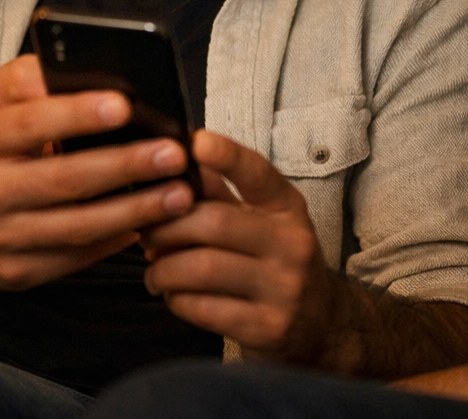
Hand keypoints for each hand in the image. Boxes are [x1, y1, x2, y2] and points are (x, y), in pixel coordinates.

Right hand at [0, 54, 194, 290]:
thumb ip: (30, 77)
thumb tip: (83, 68)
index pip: (30, 124)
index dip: (78, 114)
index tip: (125, 106)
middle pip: (63, 180)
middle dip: (126, 166)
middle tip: (175, 153)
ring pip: (77, 227)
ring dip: (136, 211)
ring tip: (181, 193)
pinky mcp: (14, 272)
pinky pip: (76, 257)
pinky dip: (119, 240)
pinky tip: (155, 222)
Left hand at [141, 130, 334, 360]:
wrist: (320, 321)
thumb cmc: (277, 258)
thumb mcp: (261, 220)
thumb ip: (220, 193)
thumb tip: (176, 161)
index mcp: (287, 207)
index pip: (258, 174)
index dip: (227, 156)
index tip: (195, 141)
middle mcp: (292, 242)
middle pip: (214, 223)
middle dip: (168, 228)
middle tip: (146, 235)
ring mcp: (282, 287)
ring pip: (202, 268)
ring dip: (164, 269)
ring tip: (155, 271)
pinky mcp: (266, 327)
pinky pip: (203, 309)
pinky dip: (176, 300)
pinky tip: (174, 295)